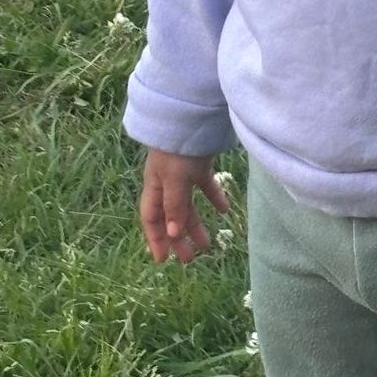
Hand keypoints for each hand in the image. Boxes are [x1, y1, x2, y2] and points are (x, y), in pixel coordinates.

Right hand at [139, 147, 230, 263]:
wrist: (190, 115)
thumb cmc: (177, 148)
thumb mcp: (174, 178)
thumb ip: (174, 206)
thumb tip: (173, 234)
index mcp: (154, 186)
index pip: (152, 218)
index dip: (156, 239)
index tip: (162, 261)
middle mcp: (166, 182)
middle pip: (171, 215)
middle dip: (179, 237)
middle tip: (190, 260)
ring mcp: (183, 172)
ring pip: (188, 204)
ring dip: (196, 223)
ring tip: (209, 243)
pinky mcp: (199, 162)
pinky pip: (205, 186)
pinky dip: (213, 198)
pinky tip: (225, 210)